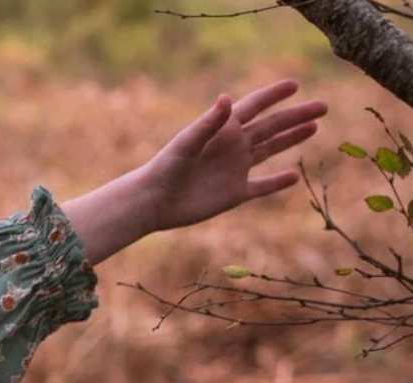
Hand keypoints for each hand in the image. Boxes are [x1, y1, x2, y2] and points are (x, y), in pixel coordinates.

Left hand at [137, 80, 328, 234]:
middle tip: (323, 106)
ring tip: (314, 126)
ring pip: (270, 150)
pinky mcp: (234, 193)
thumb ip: (209, 122)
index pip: (254, 107)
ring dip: (291, 138)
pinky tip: (294, 176)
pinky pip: (261, 187)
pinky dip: (277, 183)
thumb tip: (227, 98)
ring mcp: (235, 169)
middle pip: (271, 126)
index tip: (294, 85)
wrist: (154, 201)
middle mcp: (233, 147)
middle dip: (296, 115)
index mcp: (224, 130)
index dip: (274, 95)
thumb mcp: (188, 143)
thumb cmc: (166, 168)